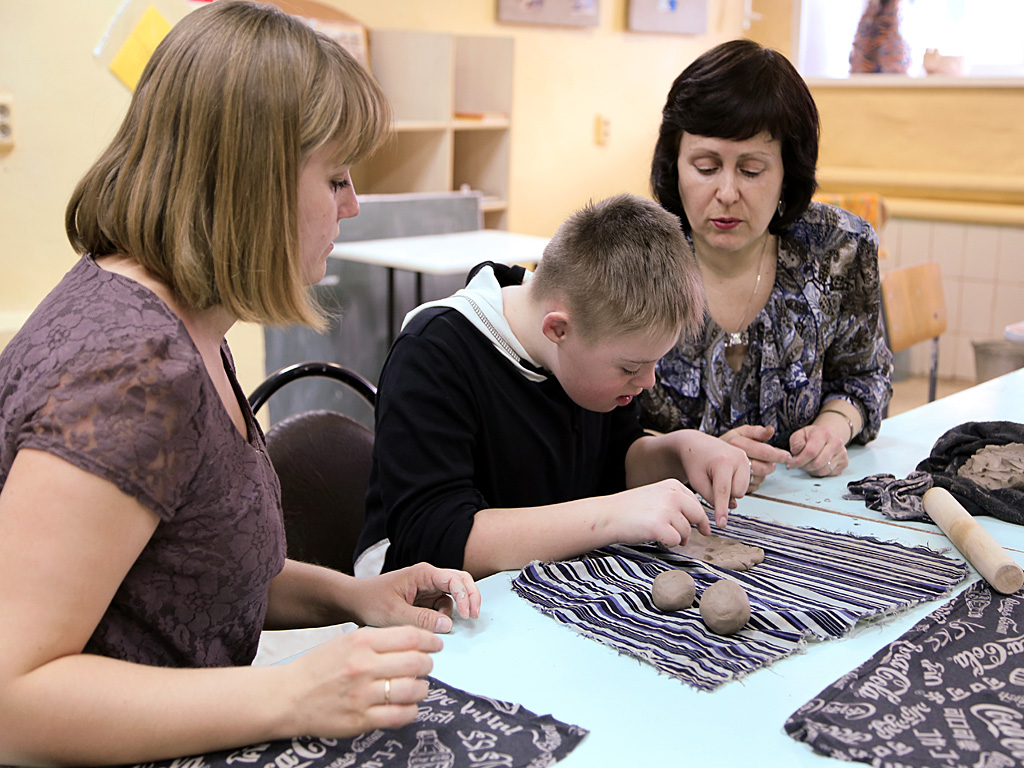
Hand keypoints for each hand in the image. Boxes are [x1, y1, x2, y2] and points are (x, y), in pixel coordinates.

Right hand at [288, 625, 440, 735]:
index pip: (410, 637)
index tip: (436, 644)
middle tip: (426, 666)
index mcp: (361, 642)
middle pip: (416, 662)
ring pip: (413, 690)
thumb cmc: (318, 668)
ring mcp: (363, 695)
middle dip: (428, 664)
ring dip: (422, 688)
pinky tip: (407, 705)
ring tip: (417, 687)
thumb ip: (378, 640)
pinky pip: (401, 715)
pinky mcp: (361, 719)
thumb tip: (413, 642)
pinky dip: (411, 710)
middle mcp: (363, 666)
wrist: (287, 697)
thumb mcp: (345, 641)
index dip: (430, 640)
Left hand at [351, 563, 480, 632]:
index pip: (455, 579)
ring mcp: (428, 588)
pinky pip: (443, 606)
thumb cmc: (370, 601)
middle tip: (473, 617)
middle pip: (460, 582)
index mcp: (423, 573)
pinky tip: (438, 626)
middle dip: (470, 597)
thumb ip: (422, 620)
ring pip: (454, 595)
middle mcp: (428, 578)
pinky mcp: (425, 599)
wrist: (355, 602)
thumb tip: (448, 624)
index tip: (466, 616)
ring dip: (456, 609)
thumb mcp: (395, 614)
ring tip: (446, 626)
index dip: (465, 596)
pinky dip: (445, 616)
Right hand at [611, 478, 710, 547]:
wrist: (608, 515)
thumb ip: (677, 505)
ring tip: (657, 532)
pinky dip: (667, 544)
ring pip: (686, 532)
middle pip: (697, 517)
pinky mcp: (660, 526)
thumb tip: (700, 526)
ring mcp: (667, 510)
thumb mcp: (657, 497)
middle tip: (679, 537)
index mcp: (673, 485)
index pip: (697, 504)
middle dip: (689, 530)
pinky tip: (654, 538)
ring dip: (675, 538)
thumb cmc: (630, 509)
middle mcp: (672, 495)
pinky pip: (675, 542)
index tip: (702, 529)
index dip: (699, 520)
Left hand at [673, 431, 749, 525]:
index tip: (721, 524)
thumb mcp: (697, 481)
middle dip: (725, 494)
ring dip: (730, 490)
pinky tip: (723, 476)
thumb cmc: (694, 463)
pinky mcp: (747, 460)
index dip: (722, 510)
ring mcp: (744, 458)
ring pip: (742, 489)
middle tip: (710, 482)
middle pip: (737, 493)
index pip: (723, 491)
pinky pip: (744, 484)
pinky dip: (734, 484)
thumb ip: (711, 497)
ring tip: (716, 477)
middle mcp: (738, 458)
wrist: (696, 445)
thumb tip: (732, 506)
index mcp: (722, 461)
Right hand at [720, 424, 791, 492]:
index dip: (779, 455)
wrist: (699, 456)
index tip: (787, 456)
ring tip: (755, 468)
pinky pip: (750, 489)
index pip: (765, 452)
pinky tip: (747, 476)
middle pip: (763, 468)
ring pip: (758, 480)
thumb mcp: (739, 432)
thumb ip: (756, 431)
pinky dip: (752, 484)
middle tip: (771, 464)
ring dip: (761, 476)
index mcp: (737, 443)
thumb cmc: (724, 445)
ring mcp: (730, 474)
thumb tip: (771, 430)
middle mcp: (733, 458)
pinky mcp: (728, 487)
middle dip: (770, 467)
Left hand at [787, 423, 848, 476]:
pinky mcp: (845, 462)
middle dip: (805, 467)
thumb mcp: (800, 434)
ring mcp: (842, 453)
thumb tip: (796, 451)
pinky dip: (820, 472)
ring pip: (823, 470)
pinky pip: (829, 474)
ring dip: (812, 471)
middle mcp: (836, 442)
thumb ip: (796, 442)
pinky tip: (817, 465)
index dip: (799, 461)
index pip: (811, 452)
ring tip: (808, 464)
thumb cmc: (812, 436)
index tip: (791, 464)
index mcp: (824, 433)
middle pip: (817, 463)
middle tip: (800, 464)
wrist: (827, 436)